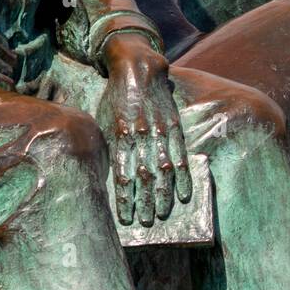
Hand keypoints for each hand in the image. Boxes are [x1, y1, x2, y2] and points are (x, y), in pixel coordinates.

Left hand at [98, 33, 190, 225]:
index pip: (123, 176)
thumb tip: (114, 177)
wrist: (136, 68)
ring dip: (164, 195)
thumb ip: (111, 147)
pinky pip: (180, 155)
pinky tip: (184, 193)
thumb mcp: (105, 121)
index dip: (125, 199)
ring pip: (163, 170)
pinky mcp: (173, 126)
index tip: (126, 218)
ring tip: (164, 213)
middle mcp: (139, 136)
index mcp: (119, 136)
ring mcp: (158, 131)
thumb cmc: (116, 98)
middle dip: (146, 203)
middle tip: (147, 221)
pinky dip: (183, 177)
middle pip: (144, 177)